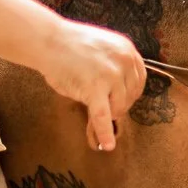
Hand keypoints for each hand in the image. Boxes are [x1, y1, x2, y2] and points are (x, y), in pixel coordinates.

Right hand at [37, 18, 146, 152]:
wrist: (48, 41)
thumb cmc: (70, 46)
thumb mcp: (104, 48)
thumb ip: (116, 65)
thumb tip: (121, 93)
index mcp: (127, 50)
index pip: (139, 80)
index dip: (129, 94)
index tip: (120, 100)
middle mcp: (124, 61)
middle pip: (130, 96)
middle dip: (117, 104)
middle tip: (102, 105)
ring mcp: (110, 75)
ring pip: (118, 107)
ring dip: (108, 113)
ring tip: (93, 107)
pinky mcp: (94, 88)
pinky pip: (102, 117)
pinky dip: (105, 133)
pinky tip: (107, 146)